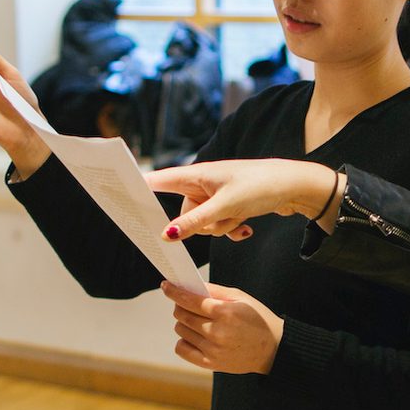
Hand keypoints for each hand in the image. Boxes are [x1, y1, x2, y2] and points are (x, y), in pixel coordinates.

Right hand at [146, 159, 339, 239]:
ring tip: (241, 217)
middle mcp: (203, 184)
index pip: (157, 181)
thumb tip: (165, 234)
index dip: (136, 188)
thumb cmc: (260, 186)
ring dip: (221, 227)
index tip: (113, 191)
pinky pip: (219, 226)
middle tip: (224, 217)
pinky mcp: (230, 206)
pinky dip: (232, 229)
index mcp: (196, 175)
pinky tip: (247, 228)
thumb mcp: (225, 207)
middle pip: (183, 214)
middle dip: (202, 224)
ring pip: (203, 224)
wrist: (295, 186)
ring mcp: (216, 196)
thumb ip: (194, 222)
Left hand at [162, 281, 283, 374]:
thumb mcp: (241, 298)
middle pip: (182, 315)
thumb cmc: (258, 319)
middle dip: (180, 306)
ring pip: (181, 330)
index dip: (175, 292)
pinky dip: (184, 340)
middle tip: (186, 303)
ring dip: (184, 323)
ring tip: (198, 321)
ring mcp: (212, 349)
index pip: (190, 300)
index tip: (166, 286)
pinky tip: (195, 336)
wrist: (272, 349)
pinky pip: (182, 348)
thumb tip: (192, 286)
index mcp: (225, 313)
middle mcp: (217, 332)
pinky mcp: (210, 363)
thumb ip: (215, 291)